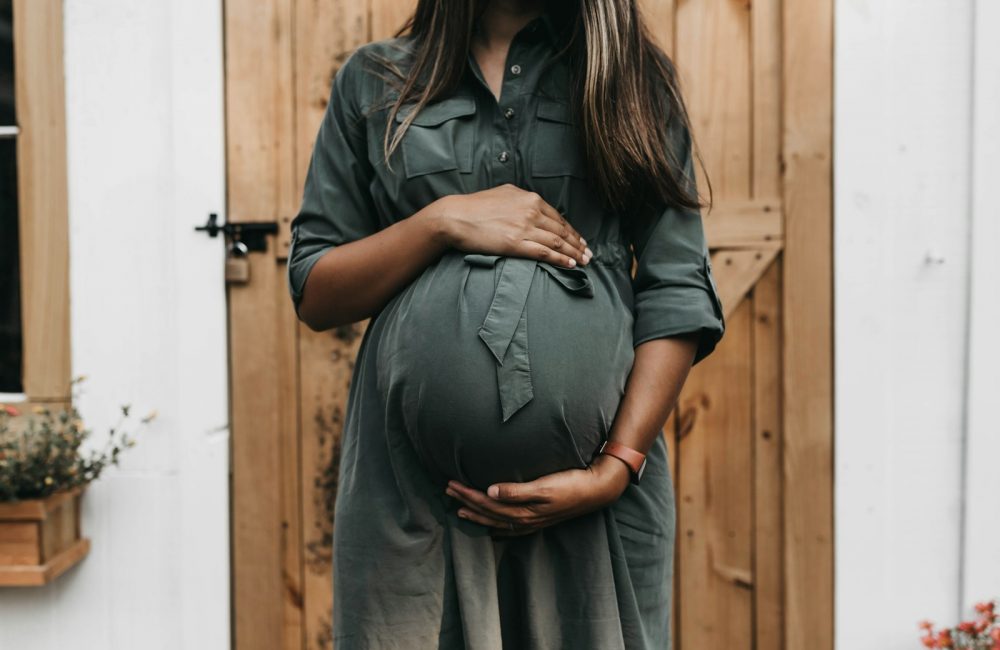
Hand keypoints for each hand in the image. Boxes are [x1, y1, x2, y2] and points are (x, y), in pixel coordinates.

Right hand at [431, 184, 592, 267]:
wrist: (455, 217)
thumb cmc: (475, 207)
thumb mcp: (503, 194)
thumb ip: (520, 200)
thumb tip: (531, 204)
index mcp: (529, 198)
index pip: (558, 217)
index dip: (572, 231)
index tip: (580, 240)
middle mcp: (531, 211)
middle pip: (561, 230)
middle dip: (577, 244)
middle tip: (589, 254)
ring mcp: (524, 227)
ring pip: (557, 242)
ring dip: (574, 253)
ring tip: (584, 261)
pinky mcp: (516, 243)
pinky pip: (545, 252)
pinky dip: (560, 259)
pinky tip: (570, 265)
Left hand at [444, 453, 631, 535]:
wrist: (597, 490)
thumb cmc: (571, 483)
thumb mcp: (544, 485)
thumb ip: (517, 490)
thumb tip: (490, 491)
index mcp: (523, 510)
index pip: (487, 503)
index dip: (467, 494)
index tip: (451, 484)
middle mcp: (525, 519)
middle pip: (488, 512)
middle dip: (466, 502)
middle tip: (448, 490)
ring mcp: (533, 521)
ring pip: (497, 521)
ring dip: (477, 514)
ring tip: (460, 509)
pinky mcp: (540, 519)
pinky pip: (511, 528)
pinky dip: (498, 527)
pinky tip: (492, 529)